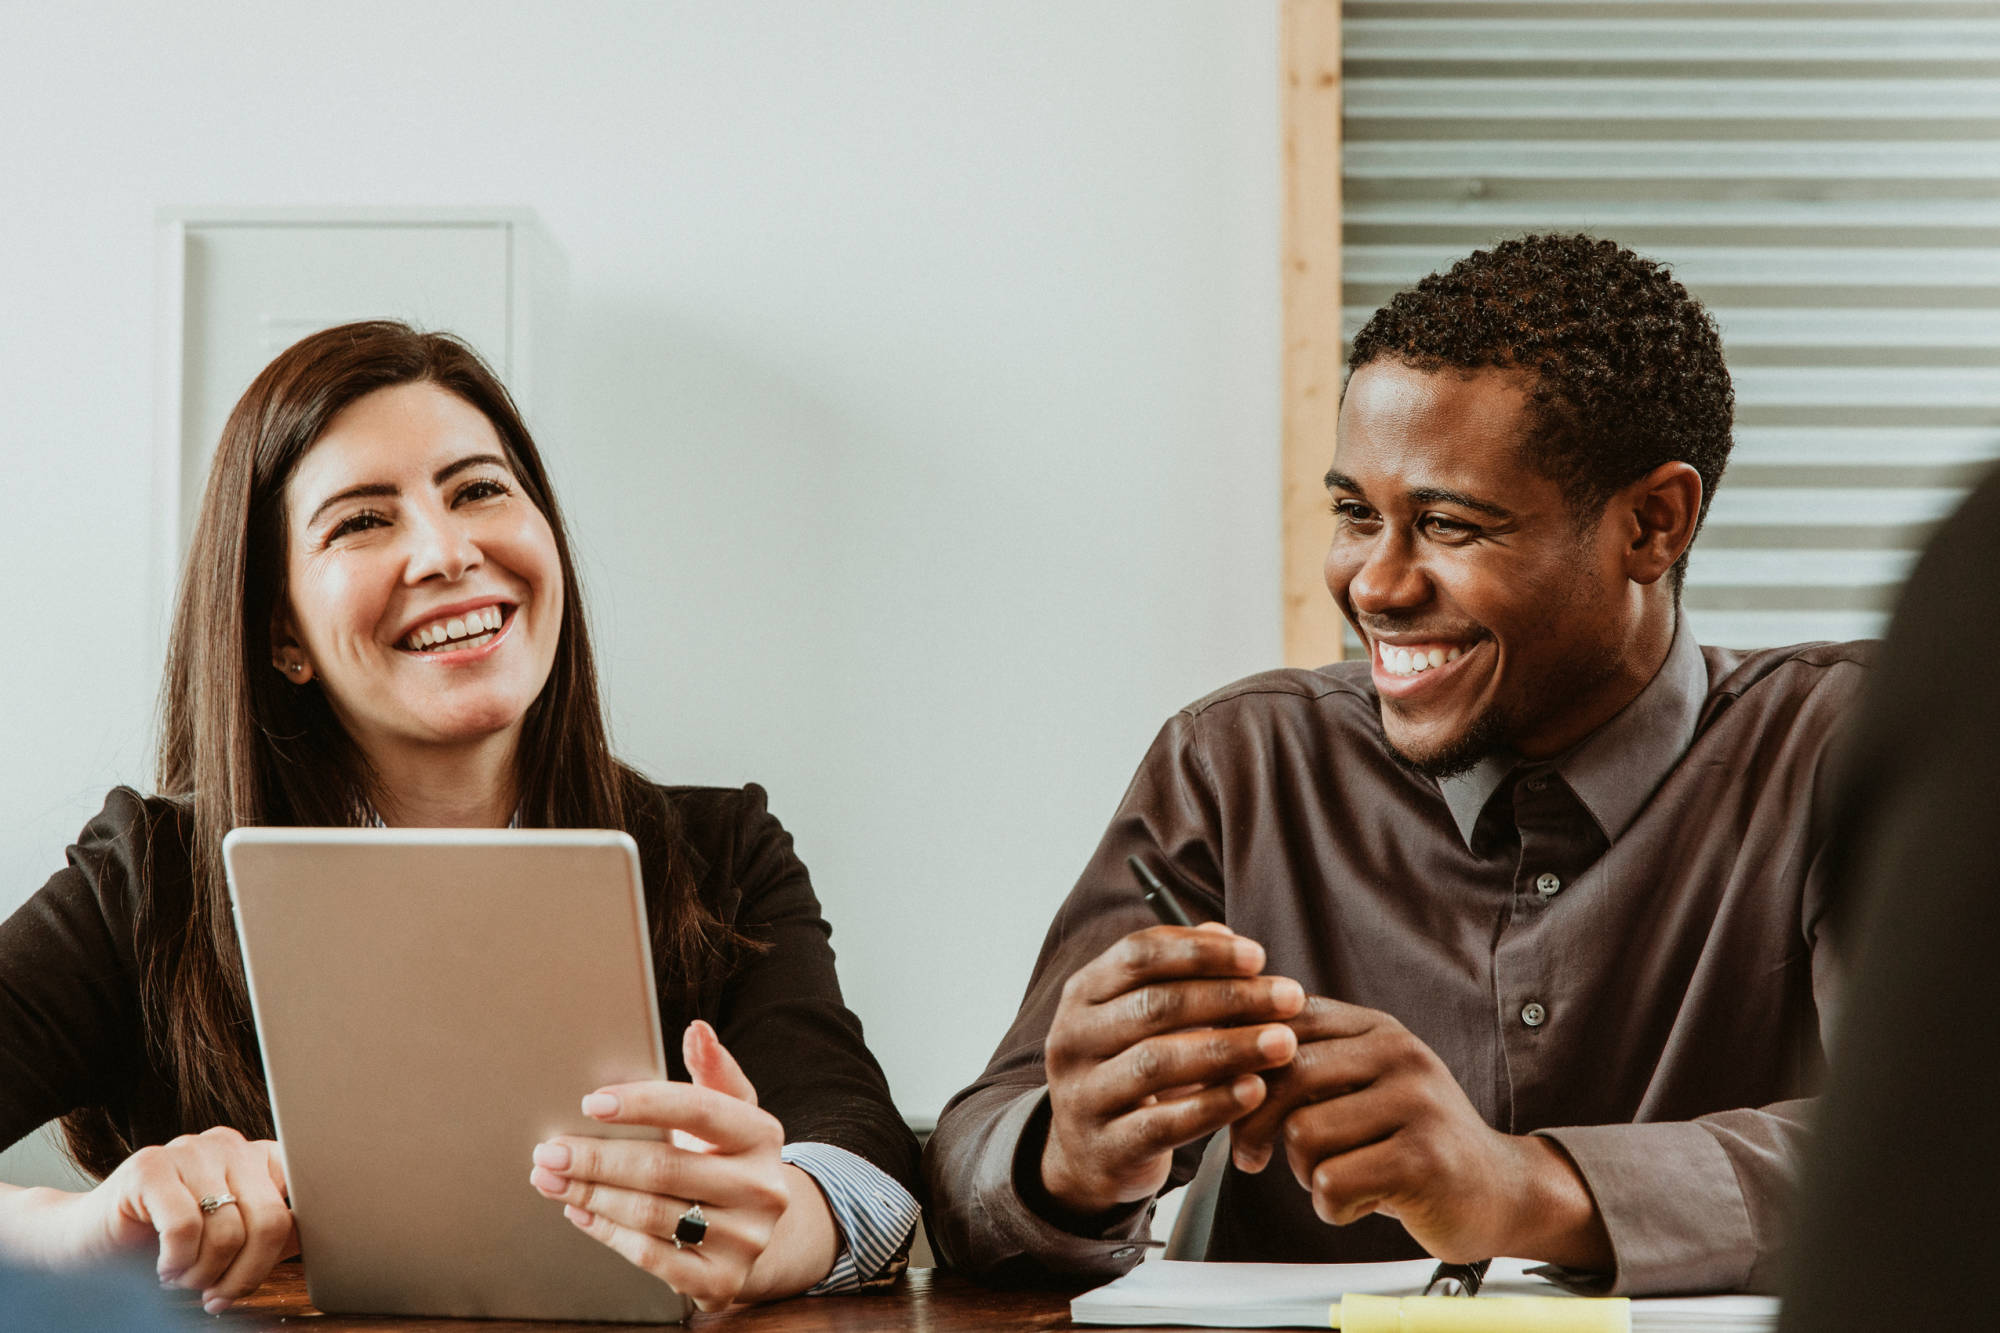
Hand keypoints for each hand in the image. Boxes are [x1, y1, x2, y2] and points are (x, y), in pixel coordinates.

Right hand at [21, 1126, 295, 1313]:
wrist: (86, 1243)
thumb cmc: (166, 1246)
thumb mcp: (231, 1241)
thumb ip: (271, 1235)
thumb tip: (311, 1240)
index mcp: (259, 1159)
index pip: (298, 1208)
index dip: (277, 1256)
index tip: (246, 1281)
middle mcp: (230, 1145)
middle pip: (271, 1221)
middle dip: (245, 1274)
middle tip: (215, 1295)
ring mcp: (190, 1149)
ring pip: (228, 1230)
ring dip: (204, 1274)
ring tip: (182, 1278)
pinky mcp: (149, 1165)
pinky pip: (186, 1227)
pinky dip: (177, 1263)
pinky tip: (163, 1268)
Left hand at [530, 1020, 823, 1309]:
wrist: (760, 1233)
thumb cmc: (727, 1157)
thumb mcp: (730, 1111)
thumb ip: (711, 1070)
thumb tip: (697, 1030)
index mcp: (762, 1134)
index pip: (699, 1110)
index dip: (643, 1104)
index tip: (591, 1102)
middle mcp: (762, 1188)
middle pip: (664, 1167)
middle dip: (597, 1158)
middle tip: (549, 1150)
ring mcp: (745, 1239)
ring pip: (650, 1213)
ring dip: (590, 1195)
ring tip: (550, 1179)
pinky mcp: (722, 1281)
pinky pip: (650, 1255)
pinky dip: (607, 1232)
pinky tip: (581, 1212)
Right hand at [1039, 922, 1304, 1216]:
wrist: (1086, 1156)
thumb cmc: (1129, 1071)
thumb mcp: (1142, 1018)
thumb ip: (1178, 974)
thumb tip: (1224, 933)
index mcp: (1084, 993)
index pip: (1138, 955)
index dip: (1200, 952)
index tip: (1259, 956)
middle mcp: (1072, 1038)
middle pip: (1154, 1005)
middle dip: (1230, 997)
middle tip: (1290, 998)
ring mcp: (1082, 1095)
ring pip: (1157, 1062)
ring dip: (1229, 1048)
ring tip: (1284, 1043)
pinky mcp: (1105, 1147)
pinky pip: (1162, 1123)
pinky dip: (1213, 1105)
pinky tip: (1255, 1090)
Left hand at [1228, 997, 1608, 1266]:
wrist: (1500, 1192)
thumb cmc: (1412, 1143)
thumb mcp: (1365, 1087)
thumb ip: (1308, 1066)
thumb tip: (1219, 1055)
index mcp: (1377, 1029)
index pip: (1286, 1021)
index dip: (1242, 1059)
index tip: (1223, 1095)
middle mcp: (1400, 1054)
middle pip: (1286, 1073)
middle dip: (1255, 1123)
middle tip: (1251, 1156)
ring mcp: (1417, 1103)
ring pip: (1304, 1134)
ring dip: (1303, 1171)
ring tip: (1336, 1178)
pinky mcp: (1423, 1159)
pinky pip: (1332, 1182)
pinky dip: (1331, 1206)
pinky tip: (1362, 1202)